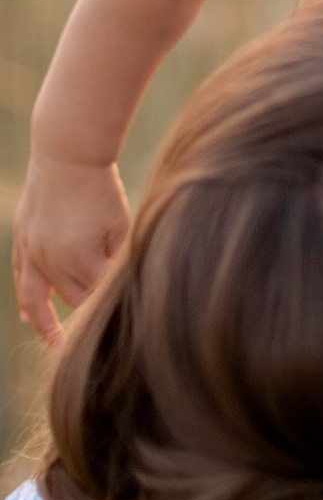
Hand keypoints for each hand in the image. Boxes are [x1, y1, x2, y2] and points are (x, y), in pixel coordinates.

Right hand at [12, 155, 129, 344]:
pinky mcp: (23, 241)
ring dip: (48, 323)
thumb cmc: (101, 190)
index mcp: (82, 260)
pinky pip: (21, 279)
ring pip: (41, 299)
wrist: (66, 156)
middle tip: (102, 328)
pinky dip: (26, 301)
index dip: (110, 307)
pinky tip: (27, 317)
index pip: (98, 299)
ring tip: (55, 344)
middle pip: (74, 300)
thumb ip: (118, 260)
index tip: (124, 321)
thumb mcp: (121, 226)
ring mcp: (33, 253)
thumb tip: (120, 288)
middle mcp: (53, 263)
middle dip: (88, 311)